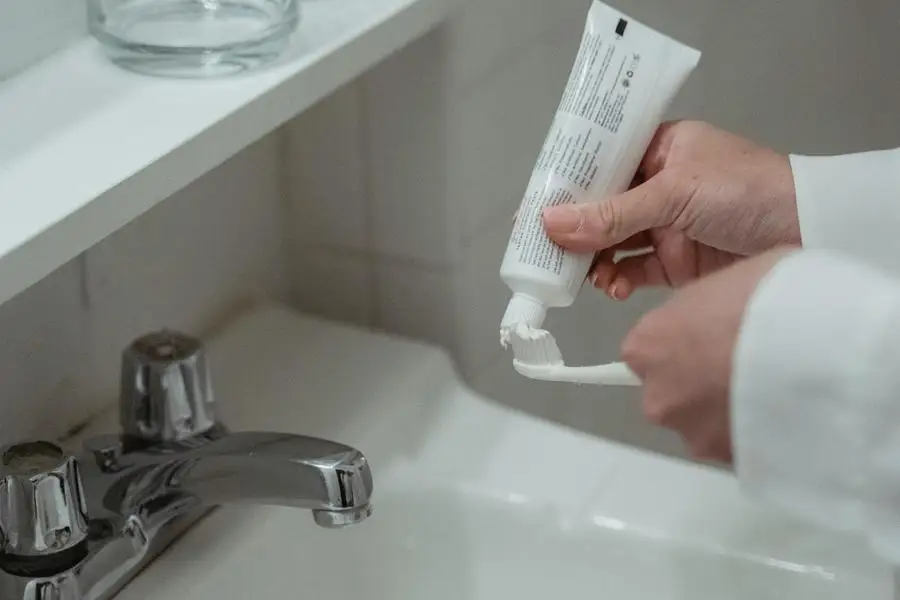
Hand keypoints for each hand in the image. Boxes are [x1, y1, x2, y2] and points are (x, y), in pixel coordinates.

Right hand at [541, 121, 798, 299]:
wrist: (811, 232)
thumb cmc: (748, 190)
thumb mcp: (674, 193)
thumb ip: (612, 214)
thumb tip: (551, 223)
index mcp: (659, 150)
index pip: (600, 163)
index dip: (565, 184)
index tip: (532, 206)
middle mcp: (658, 186)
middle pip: (600, 207)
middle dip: (572, 230)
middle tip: (543, 250)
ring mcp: (666, 225)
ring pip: (612, 243)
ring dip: (593, 259)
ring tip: (583, 273)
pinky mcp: (676, 263)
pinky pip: (633, 271)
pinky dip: (617, 281)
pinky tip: (611, 287)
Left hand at [620, 247, 796, 462]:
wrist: (817, 346)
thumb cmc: (771, 300)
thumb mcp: (729, 278)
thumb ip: (706, 306)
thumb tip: (718, 312)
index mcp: (647, 344)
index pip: (647, 349)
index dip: (682, 343)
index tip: (709, 339)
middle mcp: (658, 395)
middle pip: (671, 392)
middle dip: (701, 383)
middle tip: (745, 363)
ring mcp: (693, 433)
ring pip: (703, 423)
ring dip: (728, 410)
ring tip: (773, 386)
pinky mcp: (730, 460)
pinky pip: (737, 444)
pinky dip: (755, 431)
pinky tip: (786, 409)